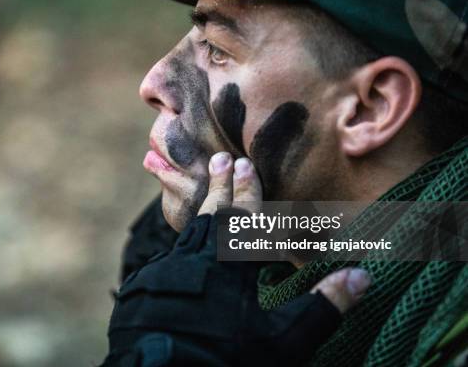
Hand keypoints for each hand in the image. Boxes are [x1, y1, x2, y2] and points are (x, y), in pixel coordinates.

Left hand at [103, 152, 370, 365]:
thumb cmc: (226, 359)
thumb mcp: (283, 340)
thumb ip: (323, 306)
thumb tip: (363, 275)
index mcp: (230, 265)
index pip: (244, 219)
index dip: (248, 192)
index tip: (246, 165)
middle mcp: (195, 260)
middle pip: (211, 216)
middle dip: (219, 186)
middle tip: (220, 160)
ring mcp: (165, 273)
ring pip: (186, 233)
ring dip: (199, 211)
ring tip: (207, 194)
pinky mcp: (143, 289)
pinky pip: (166, 256)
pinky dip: (181, 244)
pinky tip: (183, 247)